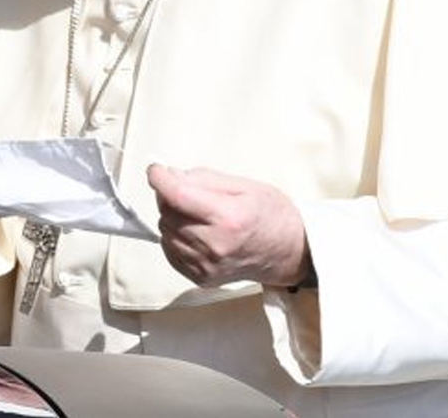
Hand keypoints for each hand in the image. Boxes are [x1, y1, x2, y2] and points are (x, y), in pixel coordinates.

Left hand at [147, 164, 309, 287]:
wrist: (291, 252)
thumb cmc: (273, 215)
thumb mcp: (246, 185)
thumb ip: (205, 179)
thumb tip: (172, 175)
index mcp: (228, 218)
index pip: (178, 196)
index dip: (160, 179)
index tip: (156, 170)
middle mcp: (215, 246)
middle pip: (168, 213)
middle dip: (169, 195)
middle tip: (184, 188)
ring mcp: (207, 266)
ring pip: (165, 232)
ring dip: (172, 216)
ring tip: (195, 211)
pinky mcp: (201, 278)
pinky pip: (170, 251)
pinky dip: (174, 235)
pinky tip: (193, 229)